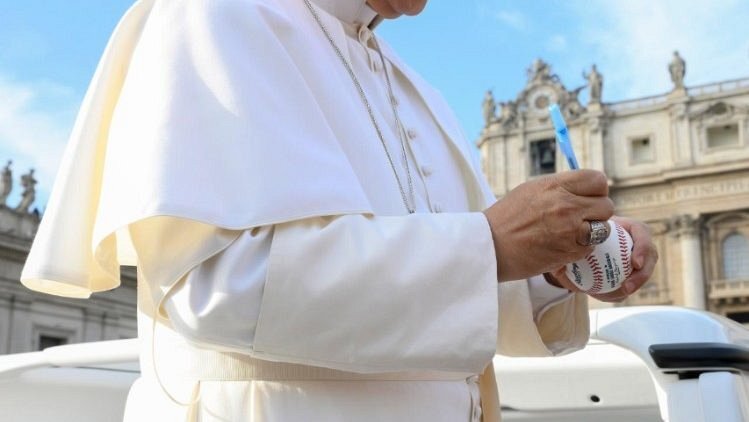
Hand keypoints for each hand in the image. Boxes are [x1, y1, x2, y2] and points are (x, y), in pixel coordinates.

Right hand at [483, 170, 613, 281]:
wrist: (490, 246)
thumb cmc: (507, 218)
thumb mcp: (531, 190)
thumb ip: (560, 187)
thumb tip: (583, 188)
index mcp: (555, 185)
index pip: (598, 180)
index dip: (596, 190)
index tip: (588, 197)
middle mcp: (566, 205)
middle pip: (606, 205)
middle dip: (597, 212)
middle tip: (582, 218)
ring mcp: (569, 230)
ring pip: (604, 228)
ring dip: (593, 232)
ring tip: (573, 233)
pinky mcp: (569, 252)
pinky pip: (591, 248)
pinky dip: (581, 248)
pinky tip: (564, 246)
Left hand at [546, 215, 658, 301]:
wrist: (570, 249)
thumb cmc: (571, 236)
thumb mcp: (568, 236)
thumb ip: (565, 246)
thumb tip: (561, 263)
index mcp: (623, 226)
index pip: (641, 232)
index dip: (643, 247)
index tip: (635, 264)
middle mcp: (632, 240)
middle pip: (649, 255)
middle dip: (642, 273)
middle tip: (626, 287)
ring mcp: (632, 257)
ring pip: (641, 273)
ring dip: (632, 285)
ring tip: (618, 293)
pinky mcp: (626, 273)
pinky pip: (627, 285)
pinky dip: (618, 292)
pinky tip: (605, 295)